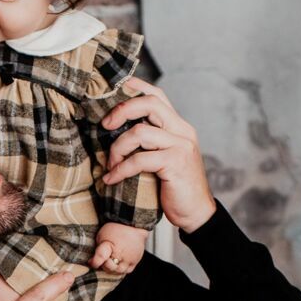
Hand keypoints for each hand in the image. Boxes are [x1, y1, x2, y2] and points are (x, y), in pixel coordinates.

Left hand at [88, 221, 148, 273]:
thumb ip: (98, 249)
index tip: (91, 262)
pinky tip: (119, 263)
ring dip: (113, 269)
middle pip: (110, 268)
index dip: (94, 262)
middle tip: (104, 259)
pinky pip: (127, 271)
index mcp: (109, 245)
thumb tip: (91, 262)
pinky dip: (122, 269)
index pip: (100, 258)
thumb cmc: (116, 228)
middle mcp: (120, 254)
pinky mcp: (135, 260)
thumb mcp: (102, 235)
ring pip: (119, 271)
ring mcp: (129, 258)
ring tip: (112, 260)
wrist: (133, 224)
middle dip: (104, 265)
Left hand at [101, 77, 215, 233]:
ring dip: (117, 148)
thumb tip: (116, 132)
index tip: (114, 89)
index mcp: (179, 126)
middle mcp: (182, 131)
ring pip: (140, 132)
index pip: (157, 95)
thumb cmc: (174, 187)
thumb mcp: (163, 158)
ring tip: (110, 165)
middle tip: (104, 125)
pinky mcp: (175, 163)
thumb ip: (149, 142)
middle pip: (149, 103)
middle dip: (122, 110)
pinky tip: (111, 179)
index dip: (135, 87)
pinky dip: (121, 169)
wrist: (195, 213)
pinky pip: (140, 160)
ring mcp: (180, 146)